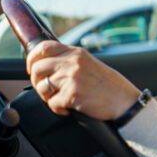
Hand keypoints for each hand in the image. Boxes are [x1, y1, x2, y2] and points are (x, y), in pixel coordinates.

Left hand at [26, 40, 140, 119]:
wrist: (124, 101)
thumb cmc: (110, 86)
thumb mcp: (90, 64)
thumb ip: (70, 61)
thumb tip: (47, 65)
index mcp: (77, 53)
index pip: (43, 47)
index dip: (32, 58)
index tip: (32, 68)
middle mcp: (73, 62)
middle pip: (38, 69)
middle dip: (38, 82)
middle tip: (47, 90)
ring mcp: (72, 78)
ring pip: (42, 87)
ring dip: (48, 97)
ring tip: (61, 99)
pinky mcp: (72, 95)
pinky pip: (52, 103)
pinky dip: (58, 109)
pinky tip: (70, 108)